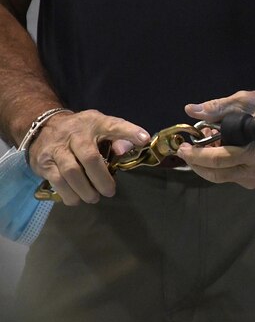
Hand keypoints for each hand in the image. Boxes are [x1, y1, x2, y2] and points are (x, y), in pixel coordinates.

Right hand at [27, 110, 150, 205]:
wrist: (44, 128)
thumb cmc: (82, 132)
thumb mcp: (101, 128)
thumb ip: (120, 137)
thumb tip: (130, 147)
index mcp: (95, 123)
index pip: (114, 125)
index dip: (130, 132)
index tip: (144, 139)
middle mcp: (75, 133)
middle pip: (90, 157)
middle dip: (102, 178)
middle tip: (109, 192)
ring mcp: (57, 148)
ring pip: (71, 171)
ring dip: (85, 190)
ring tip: (94, 198)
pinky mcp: (44, 162)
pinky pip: (56, 181)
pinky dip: (68, 194)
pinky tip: (76, 199)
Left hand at [177, 90, 254, 188]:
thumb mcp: (242, 101)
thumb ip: (217, 108)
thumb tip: (191, 110)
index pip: (220, 160)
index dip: (197, 155)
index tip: (183, 147)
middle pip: (217, 173)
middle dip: (197, 162)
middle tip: (184, 149)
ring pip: (221, 176)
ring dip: (206, 164)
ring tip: (203, 145)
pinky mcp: (254, 180)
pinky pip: (228, 176)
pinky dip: (217, 165)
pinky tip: (216, 150)